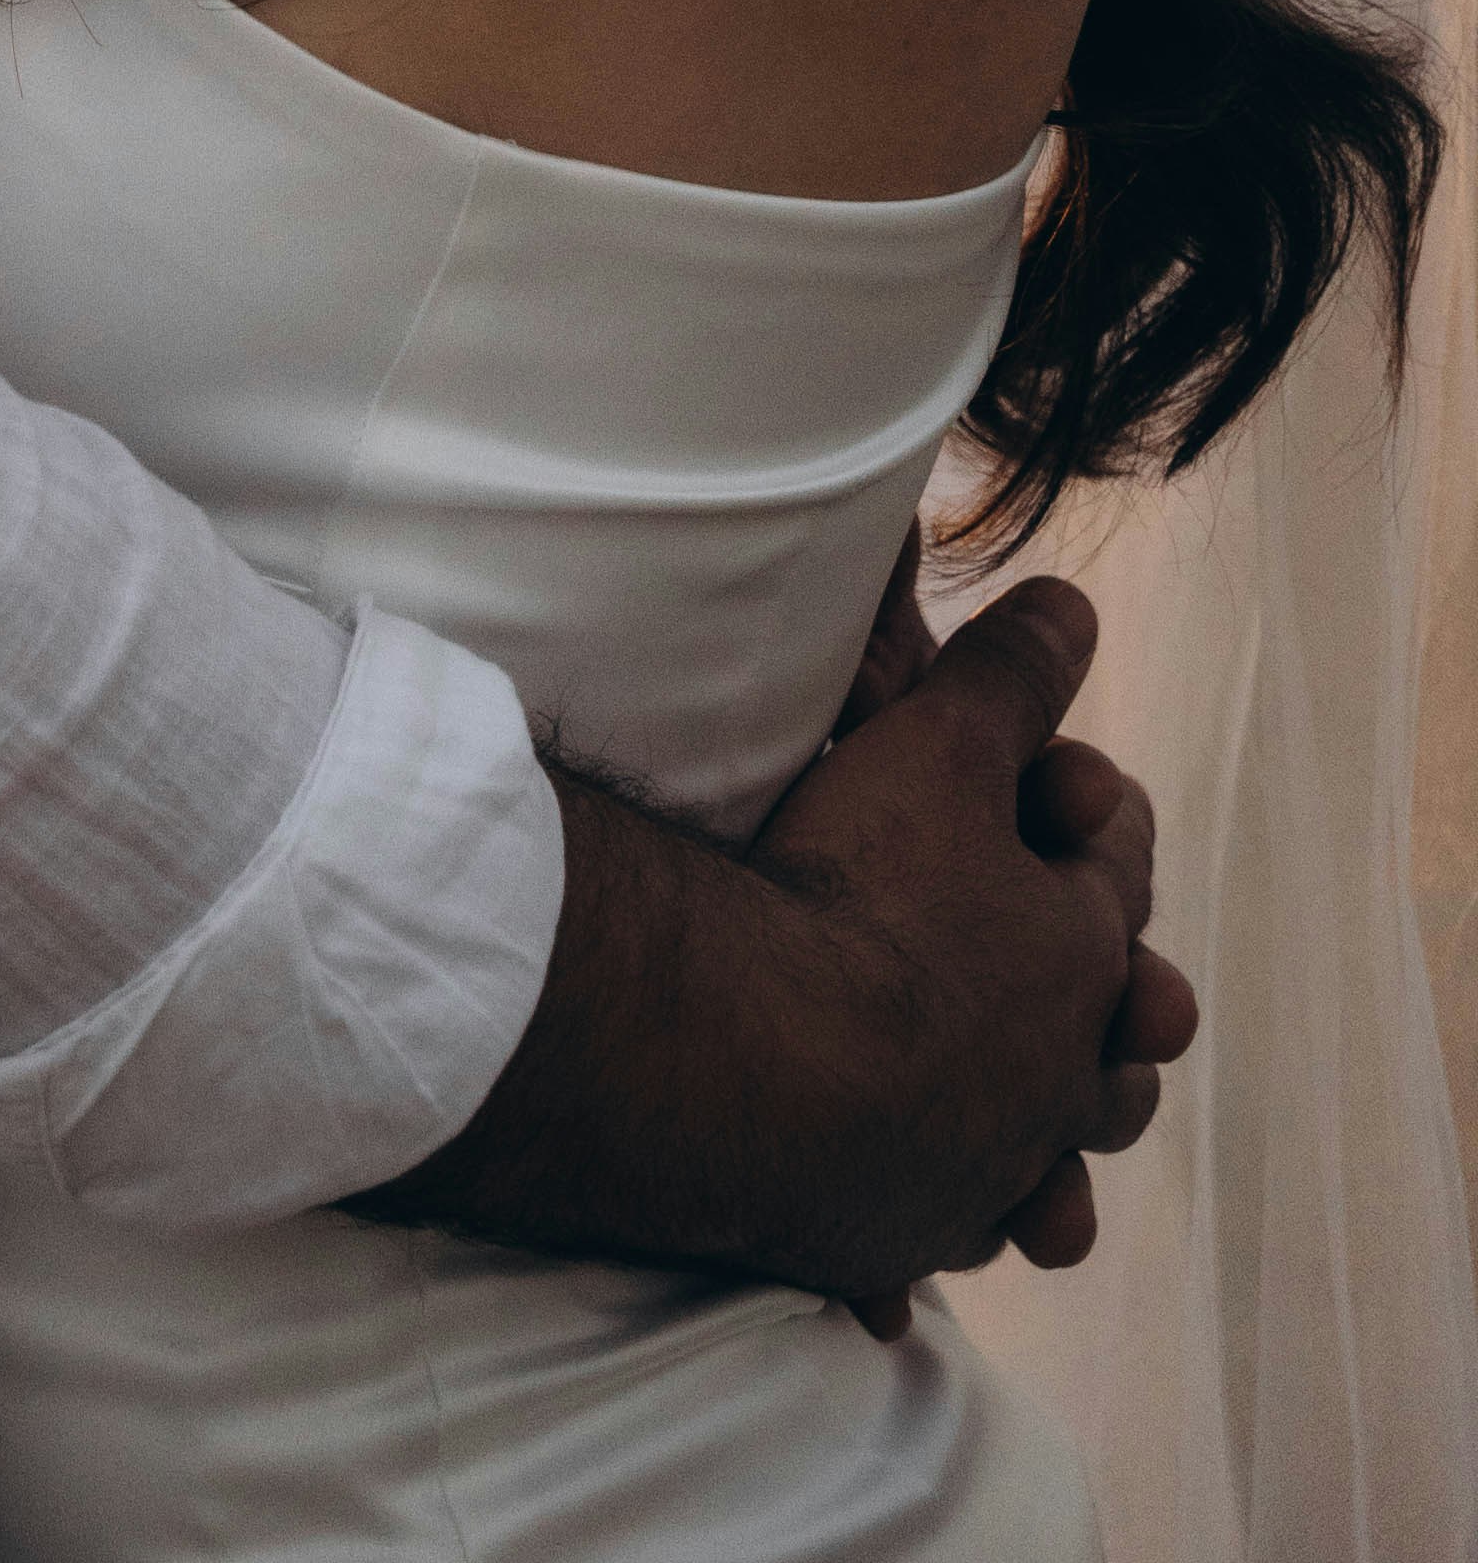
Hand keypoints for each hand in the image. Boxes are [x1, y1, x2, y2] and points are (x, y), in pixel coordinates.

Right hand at [362, 576, 1193, 1308]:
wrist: (753, 1058)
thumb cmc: (858, 890)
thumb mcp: (942, 743)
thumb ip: (1012, 672)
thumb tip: (1076, 604)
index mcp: (1086, 956)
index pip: (1121, 866)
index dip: (1094, 807)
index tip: (1068, 777)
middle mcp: (1057, 1079)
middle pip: (1118, 1047)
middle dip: (1109, 1013)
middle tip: (1075, 981)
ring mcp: (982, 1170)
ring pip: (1048, 1175)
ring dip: (1041, 1159)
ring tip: (1020, 1151)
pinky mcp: (897, 1232)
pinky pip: (919, 1244)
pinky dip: (910, 1240)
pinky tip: (882, 1269)